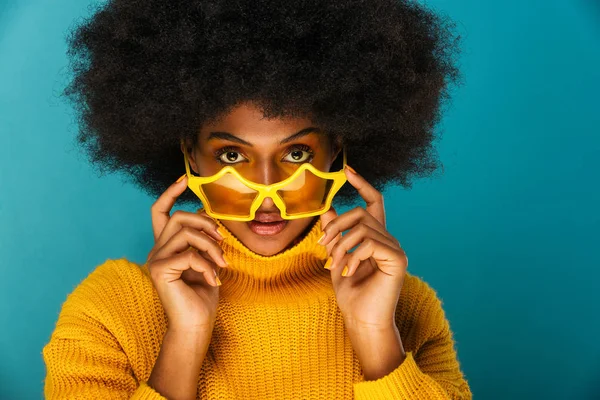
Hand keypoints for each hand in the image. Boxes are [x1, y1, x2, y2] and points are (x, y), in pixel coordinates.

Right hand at [146, 174, 228, 333]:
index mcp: (167, 246)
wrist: (196, 324)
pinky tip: (214, 280)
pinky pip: (188, 254)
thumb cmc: (203, 294)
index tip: (186, 178)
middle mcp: (157, 250)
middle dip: (205, 223)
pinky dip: (207, 265)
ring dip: (211, 246)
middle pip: (178, 217)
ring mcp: (155, 259)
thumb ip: (204, 239)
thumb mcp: (208, 259)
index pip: (161, 212)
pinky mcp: (158, 270)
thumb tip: (208, 213)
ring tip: (222, 264)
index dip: (171, 192)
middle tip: (222, 240)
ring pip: (185, 233)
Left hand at [319, 166, 408, 330]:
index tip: (347, 170)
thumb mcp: (336, 257)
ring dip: (340, 246)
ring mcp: (395, 248)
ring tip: (334, 265)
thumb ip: (334, 234)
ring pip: (362, 228)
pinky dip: (353, 256)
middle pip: (360, 213)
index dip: (362, 184)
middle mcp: (388, 238)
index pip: (374, 201)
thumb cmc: (350, 292)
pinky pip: (370, 243)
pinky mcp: (397, 259)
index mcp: (375, 236)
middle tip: (322, 246)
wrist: (360, 319)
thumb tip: (327, 208)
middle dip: (336, 226)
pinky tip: (349, 271)